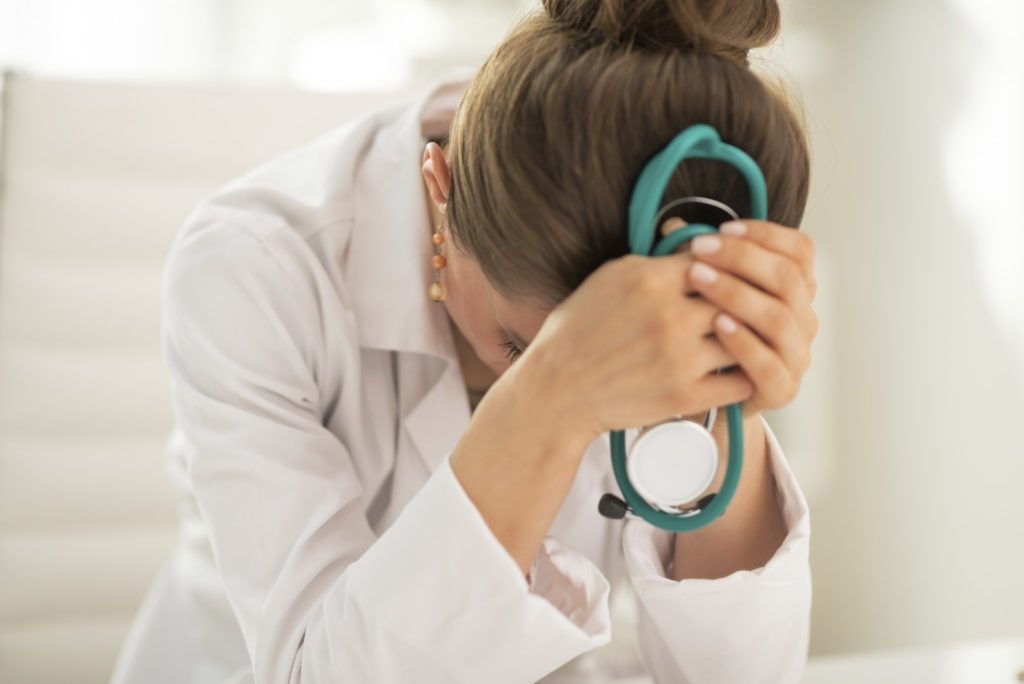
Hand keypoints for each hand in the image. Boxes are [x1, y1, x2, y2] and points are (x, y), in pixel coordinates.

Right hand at [519, 242, 754, 442]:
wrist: (557, 389)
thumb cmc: (579, 330)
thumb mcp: (611, 277)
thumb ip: (658, 261)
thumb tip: (700, 247)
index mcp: (651, 280)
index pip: (717, 258)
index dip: (728, 264)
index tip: (728, 272)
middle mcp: (670, 317)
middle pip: (737, 296)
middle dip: (744, 299)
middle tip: (747, 304)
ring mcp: (679, 359)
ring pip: (744, 339)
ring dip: (747, 338)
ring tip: (746, 336)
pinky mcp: (684, 396)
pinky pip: (739, 382)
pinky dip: (742, 374)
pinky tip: (736, 368)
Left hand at [663, 217, 818, 418]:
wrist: (700, 395)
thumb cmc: (702, 336)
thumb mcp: (700, 292)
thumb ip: (698, 260)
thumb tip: (673, 224)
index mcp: (794, 290)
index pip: (800, 251)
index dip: (765, 235)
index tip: (723, 229)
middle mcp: (803, 320)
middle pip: (788, 278)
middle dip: (742, 258)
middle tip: (699, 249)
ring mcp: (795, 356)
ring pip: (779, 318)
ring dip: (738, 294)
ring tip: (699, 279)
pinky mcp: (781, 390)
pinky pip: (769, 364)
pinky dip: (744, 342)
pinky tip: (717, 325)